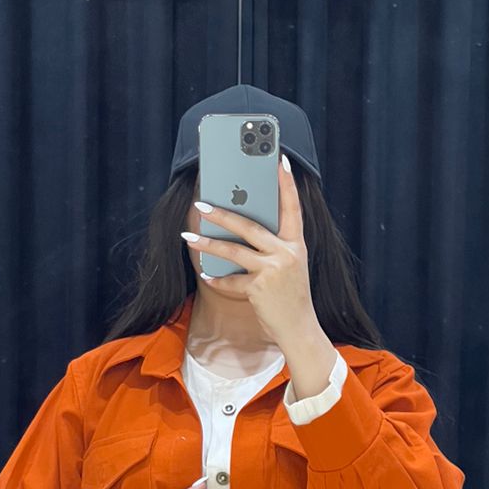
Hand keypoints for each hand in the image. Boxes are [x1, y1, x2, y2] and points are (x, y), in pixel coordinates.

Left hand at [181, 156, 318, 352]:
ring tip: (188, 236)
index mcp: (296, 244)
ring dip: (208, 243)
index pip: (292, 207)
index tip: (278, 159)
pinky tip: (206, 274)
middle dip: (222, 213)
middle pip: (250, 226)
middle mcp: (286, 253)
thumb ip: (272, 248)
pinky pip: (232, 280)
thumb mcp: (289, 267)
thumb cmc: (290, 296)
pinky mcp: (259, 288)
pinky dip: (217, 278)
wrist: (300, 329)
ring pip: (234, 250)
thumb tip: (242, 229)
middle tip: (201, 203)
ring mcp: (273, 270)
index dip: (286, 183)